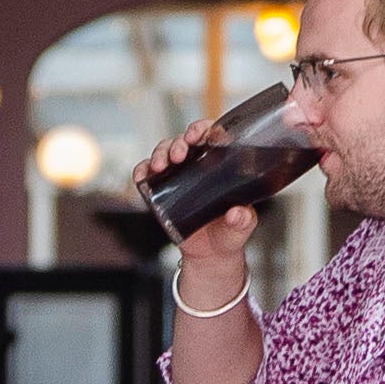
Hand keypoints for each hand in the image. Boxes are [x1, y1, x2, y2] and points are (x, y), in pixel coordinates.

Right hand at [138, 112, 256, 281]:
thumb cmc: (230, 232)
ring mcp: (177, 176)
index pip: (211, 135)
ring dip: (160, 153)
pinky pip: (147, 174)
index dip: (203, 129)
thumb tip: (237, 213)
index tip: (199, 135)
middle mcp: (197, 165)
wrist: (211, 254)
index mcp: (219, 164)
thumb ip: (243, 220)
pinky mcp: (161, 190)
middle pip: (183, 141)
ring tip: (161, 165)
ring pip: (164, 152)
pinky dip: (142, 171)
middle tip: (179, 153)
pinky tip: (142, 176)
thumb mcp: (242, 226)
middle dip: (178, 142)